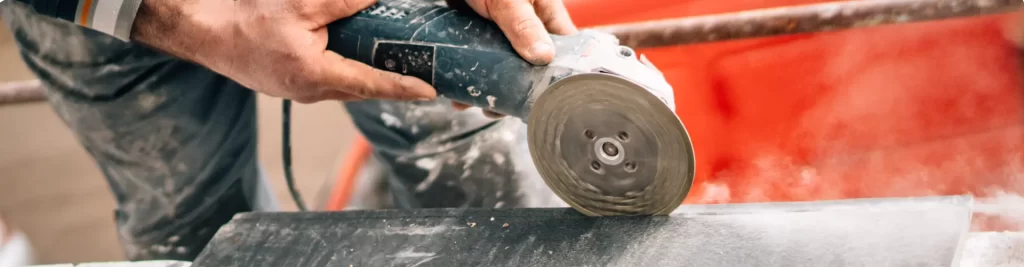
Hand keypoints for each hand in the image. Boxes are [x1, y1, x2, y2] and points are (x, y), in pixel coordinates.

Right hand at [130, 0, 436, 102]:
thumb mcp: (302, 4)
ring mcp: (299, 91)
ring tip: (400, 65)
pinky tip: (362, 54)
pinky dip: (350, 68)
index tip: (430, 91)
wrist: (201, 29)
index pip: (371, 85)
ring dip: (372, 76)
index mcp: (314, 77)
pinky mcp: (291, 83)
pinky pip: (331, 79)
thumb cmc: (244, 18)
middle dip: (393, 82)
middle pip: (363, 89)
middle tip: (425, 75)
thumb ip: (346, 1)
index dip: (403, 88)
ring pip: (347, 85)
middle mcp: (309, 91)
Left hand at [447, 0, 578, 117]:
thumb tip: (544, 58)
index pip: (564, 50)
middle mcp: (526, 22)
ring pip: (499, 63)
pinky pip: (475, 54)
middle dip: (512, 88)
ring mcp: (500, 26)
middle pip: (527, 64)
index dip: (556, 77)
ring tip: (469, 103)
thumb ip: (523, 24)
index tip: (543, 102)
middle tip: (497, 108)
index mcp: (546, 12)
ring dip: (485, 84)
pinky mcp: (475, 27)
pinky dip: (466, 70)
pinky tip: (453, 87)